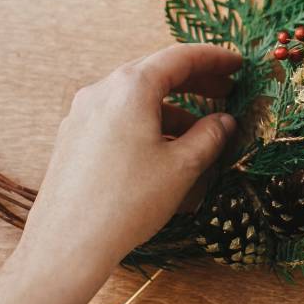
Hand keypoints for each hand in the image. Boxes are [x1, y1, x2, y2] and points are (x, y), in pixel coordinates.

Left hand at [20, 43, 241, 269]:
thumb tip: (225, 122)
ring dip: (172, 107)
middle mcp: (101, 91)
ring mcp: (82, 114)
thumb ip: (210, 135)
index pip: (180, 57)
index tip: (238, 64)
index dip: (214, 58)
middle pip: (156, 72)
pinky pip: (119, 117)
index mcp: (130, 87)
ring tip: (201, 131)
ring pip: (137, 98)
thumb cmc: (128, 202)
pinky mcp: (73, 138)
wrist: (66, 246)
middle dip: (195, 81)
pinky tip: (165, 149)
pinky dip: (148, 122)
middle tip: (226, 91)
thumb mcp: (182, 166)